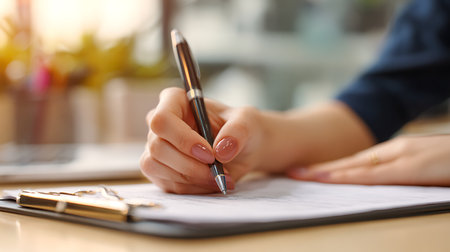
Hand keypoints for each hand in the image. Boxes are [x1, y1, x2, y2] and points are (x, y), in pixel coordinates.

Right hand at [140, 87, 264, 193]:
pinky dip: (192, 188)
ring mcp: (156, 147)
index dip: (183, 139)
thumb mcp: (247, 122)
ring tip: (220, 178)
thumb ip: (237, 131)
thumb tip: (221, 150)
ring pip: (157, 167)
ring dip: (192, 179)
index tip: (210, 154)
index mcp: (175, 101)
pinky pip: (167, 184)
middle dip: (190, 165)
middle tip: (218, 172)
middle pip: (157, 147)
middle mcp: (161, 124)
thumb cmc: (241, 129)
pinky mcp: (160, 171)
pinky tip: (212, 183)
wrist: (242, 150)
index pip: (162, 119)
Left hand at [287, 135, 449, 185]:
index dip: (330, 168)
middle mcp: (392, 151)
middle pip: (349, 162)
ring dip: (327, 171)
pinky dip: (350, 177)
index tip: (309, 173)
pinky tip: (332, 179)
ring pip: (356, 166)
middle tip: (293, 172)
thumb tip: (380, 182)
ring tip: (301, 175)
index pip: (356, 162)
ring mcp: (401, 156)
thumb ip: (401, 172)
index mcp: (395, 153)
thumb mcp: (424, 166)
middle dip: (320, 168)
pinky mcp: (411, 166)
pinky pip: (374, 174)